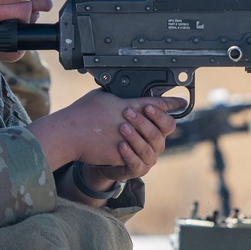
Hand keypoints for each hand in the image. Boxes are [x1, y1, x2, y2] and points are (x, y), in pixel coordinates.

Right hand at [27, 88, 184, 171]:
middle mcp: (131, 121)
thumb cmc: (80, 114)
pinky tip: (127, 152)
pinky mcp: (120, 153)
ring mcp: (127, 138)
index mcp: (127, 105)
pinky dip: (131, 153)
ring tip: (141, 140)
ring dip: (145, 141)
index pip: (155, 103)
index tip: (182, 102)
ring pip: (148, 142)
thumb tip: (121, 94)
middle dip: (160, 124)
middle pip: (156, 125)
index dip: (171, 103)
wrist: (68, 134)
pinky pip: (133, 155)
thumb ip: (115, 98)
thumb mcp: (100, 98)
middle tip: (163, 123)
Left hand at [84, 102, 175, 182]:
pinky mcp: (138, 169)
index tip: (148, 106)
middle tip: (128, 111)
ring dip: (135, 136)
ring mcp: (148, 158)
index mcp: (157, 130)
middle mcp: (156, 145)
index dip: (160, 114)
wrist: (102, 153)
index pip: (168, 122)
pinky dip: (128, 153)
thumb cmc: (114, 131)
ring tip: (122, 127)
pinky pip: (136, 162)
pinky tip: (120, 145)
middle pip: (158, 134)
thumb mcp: (121, 113)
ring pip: (147, 148)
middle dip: (143, 122)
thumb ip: (130, 101)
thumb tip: (128, 80)